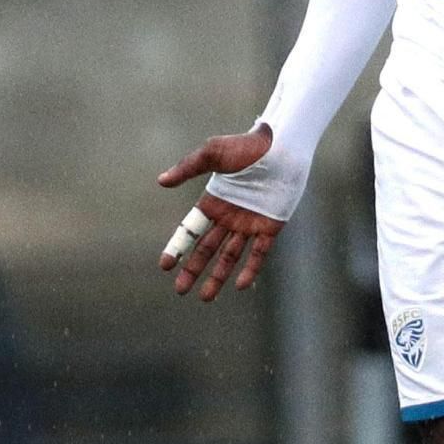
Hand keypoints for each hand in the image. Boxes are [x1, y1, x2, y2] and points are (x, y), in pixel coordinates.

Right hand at [156, 125, 284, 300]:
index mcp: (213, 202)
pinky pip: (259, 253)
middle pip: (206, 250)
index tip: (165, 265)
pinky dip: (250, 269)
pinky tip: (240, 286)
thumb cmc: (247, 146)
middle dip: (192, 270)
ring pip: (230, 257)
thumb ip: (188, 168)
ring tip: (205, 298)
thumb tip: (161, 181)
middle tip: (180, 291)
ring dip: (217, 277)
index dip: (178, 248)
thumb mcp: (213, 153)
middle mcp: (229, 217)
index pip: (190, 231)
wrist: (282, 146)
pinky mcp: (270, 226)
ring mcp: (249, 224)